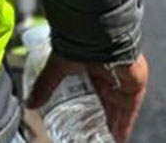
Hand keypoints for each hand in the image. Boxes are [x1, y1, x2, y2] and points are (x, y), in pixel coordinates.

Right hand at [27, 52, 148, 140]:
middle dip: (100, 121)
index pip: (91, 92)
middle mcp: (109, 73)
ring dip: (113, 126)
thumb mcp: (57, 67)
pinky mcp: (135, 84)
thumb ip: (44, 85)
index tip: (82, 124)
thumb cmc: (79, 41)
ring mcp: (123, 79)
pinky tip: (119, 138)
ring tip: (104, 140)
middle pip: (106, 103)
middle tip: (93, 136)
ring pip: (119, 109)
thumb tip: (30, 103)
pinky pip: (131, 109)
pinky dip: (125, 124)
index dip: (87, 109)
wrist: (99, 32)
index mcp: (92, 67)